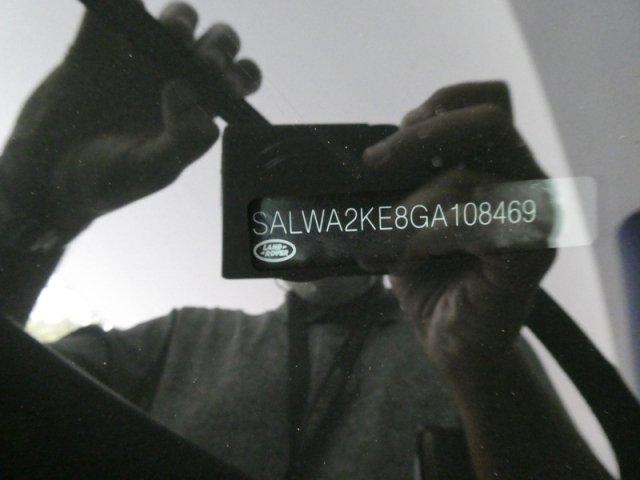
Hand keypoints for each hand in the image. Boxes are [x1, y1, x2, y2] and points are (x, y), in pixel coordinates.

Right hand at [0, 2, 259, 242]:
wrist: (48, 174)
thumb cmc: (108, 180)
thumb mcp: (154, 169)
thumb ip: (184, 138)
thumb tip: (187, 87)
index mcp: (197, 109)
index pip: (237, 80)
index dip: (240, 74)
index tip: (224, 83)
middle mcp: (176, 79)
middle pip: (216, 45)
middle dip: (219, 45)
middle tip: (203, 64)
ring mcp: (140, 59)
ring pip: (178, 21)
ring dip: (183, 19)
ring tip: (175, 34)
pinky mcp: (99, 42)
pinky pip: (119, 7)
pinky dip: (125, 1)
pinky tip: (126, 18)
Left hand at [362, 82, 554, 371]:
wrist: (452, 340)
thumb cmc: (431, 276)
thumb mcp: (408, 215)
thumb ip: (407, 179)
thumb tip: (372, 152)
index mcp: (501, 165)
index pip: (490, 101)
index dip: (443, 103)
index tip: (399, 130)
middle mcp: (528, 181)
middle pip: (488, 123)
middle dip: (419, 140)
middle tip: (374, 165)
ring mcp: (535, 216)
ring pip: (466, 178)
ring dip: (408, 210)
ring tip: (382, 244)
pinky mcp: (528, 253)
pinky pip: (468, 222)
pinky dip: (421, 238)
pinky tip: (403, 261)